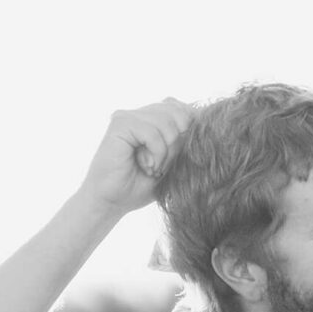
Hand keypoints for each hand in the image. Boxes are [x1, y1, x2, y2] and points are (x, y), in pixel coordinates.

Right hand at [78, 99, 193, 215]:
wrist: (111, 202)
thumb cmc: (140, 186)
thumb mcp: (172, 163)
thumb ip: (185, 141)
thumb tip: (202, 121)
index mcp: (152, 119)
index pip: (184, 109)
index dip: (191, 131)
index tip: (181, 157)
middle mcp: (140, 113)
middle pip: (179, 112)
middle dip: (179, 143)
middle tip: (165, 166)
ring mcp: (128, 116)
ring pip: (167, 122)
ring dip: (167, 152)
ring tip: (154, 169)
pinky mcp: (120, 124)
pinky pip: (152, 132)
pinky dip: (156, 153)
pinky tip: (147, 166)